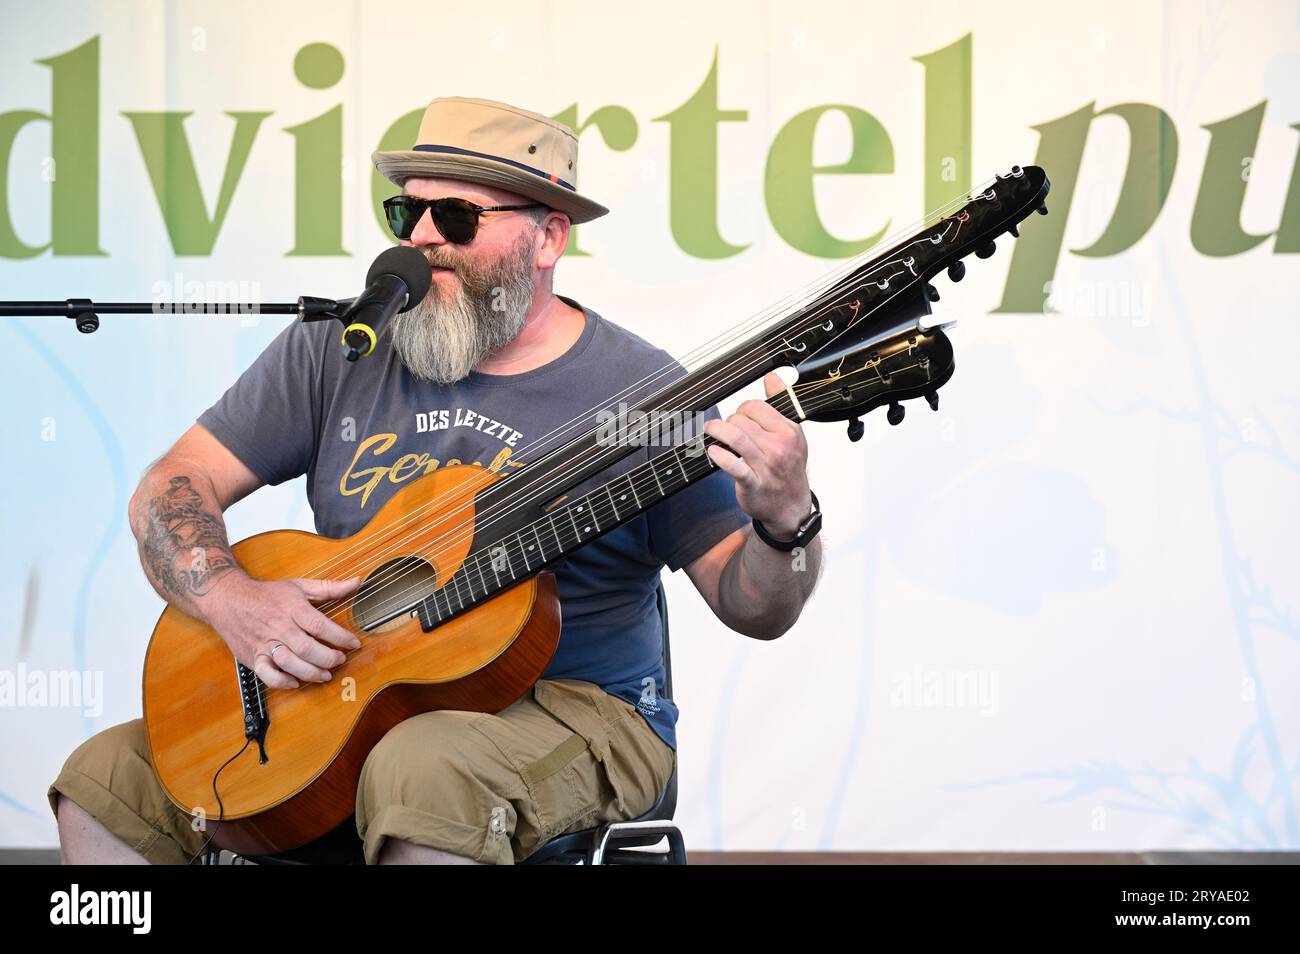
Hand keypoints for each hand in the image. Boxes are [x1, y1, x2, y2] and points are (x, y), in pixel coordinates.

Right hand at [201, 573, 362, 688]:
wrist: (227, 599)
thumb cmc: (266, 594)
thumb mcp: (298, 586)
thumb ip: (329, 588)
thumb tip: (355, 583)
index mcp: (292, 608)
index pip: (320, 625)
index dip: (340, 637)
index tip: (354, 643)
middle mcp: (279, 627)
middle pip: (307, 648)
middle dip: (328, 658)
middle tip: (340, 659)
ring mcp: (265, 644)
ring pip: (290, 663)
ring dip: (311, 672)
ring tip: (325, 674)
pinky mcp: (254, 657)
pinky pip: (267, 675)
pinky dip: (282, 682)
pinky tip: (296, 682)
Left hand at [704, 371, 812, 537]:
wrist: (791, 507)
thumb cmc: (789, 470)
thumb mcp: (793, 435)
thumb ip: (781, 403)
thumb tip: (772, 377)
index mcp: (790, 431)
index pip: (757, 406)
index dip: (742, 409)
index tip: (739, 417)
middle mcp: (779, 447)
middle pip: (742, 420)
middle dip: (728, 421)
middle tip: (725, 429)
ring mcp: (766, 467)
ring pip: (735, 437)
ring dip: (717, 430)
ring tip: (710, 431)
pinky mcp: (753, 484)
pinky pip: (733, 465)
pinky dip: (719, 455)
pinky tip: (713, 451)